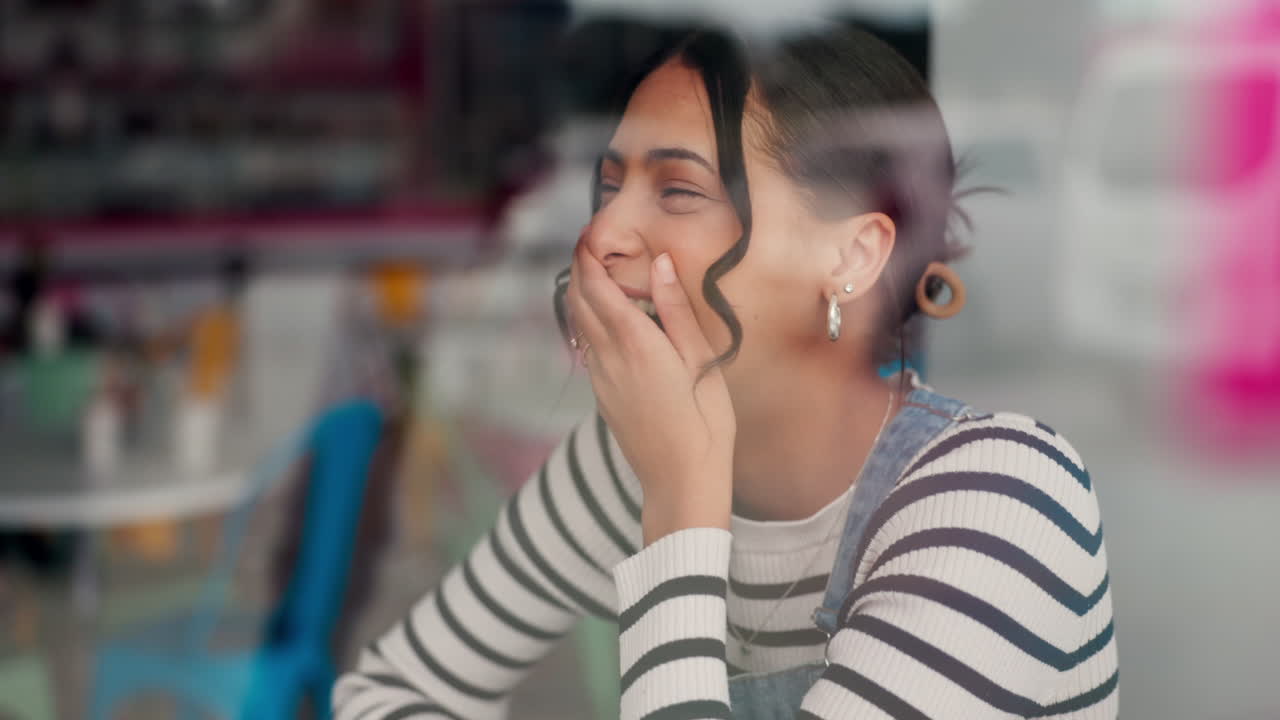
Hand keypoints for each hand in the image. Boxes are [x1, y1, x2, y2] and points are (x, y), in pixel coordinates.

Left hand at [567, 243, 735, 545]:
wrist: (681, 480)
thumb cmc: (705, 423)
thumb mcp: (702, 361)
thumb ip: (676, 310)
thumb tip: (660, 263)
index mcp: (635, 343)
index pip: (596, 285)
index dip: (588, 255)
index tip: (592, 232)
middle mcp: (608, 357)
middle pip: (577, 300)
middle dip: (579, 268)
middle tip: (592, 244)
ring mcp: (600, 378)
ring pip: (578, 324)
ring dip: (583, 294)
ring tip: (601, 273)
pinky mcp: (602, 395)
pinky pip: (588, 347)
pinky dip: (591, 321)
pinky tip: (614, 320)